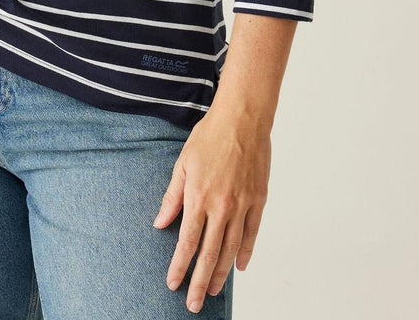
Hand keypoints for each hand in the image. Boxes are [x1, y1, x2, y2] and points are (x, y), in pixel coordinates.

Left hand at [152, 104, 270, 312]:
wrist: (243, 118)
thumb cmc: (209, 136)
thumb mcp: (182, 163)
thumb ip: (172, 196)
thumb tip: (159, 222)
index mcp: (198, 197)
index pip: (186, 243)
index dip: (179, 267)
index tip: (173, 284)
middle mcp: (221, 206)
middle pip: (209, 254)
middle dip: (199, 282)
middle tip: (194, 304)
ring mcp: (242, 205)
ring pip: (231, 249)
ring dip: (221, 273)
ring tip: (212, 291)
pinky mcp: (259, 200)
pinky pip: (252, 234)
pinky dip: (245, 252)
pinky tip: (239, 266)